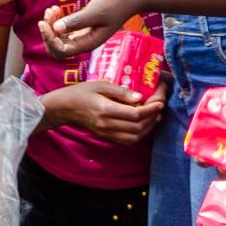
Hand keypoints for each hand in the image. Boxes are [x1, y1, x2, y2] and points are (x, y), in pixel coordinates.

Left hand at [38, 0, 137, 60]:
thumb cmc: (116, 3)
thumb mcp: (96, 12)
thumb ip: (77, 21)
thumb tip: (57, 29)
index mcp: (89, 44)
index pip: (62, 51)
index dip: (50, 39)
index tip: (44, 23)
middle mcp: (84, 42)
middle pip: (57, 48)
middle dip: (49, 34)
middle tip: (48, 16)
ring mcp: (82, 35)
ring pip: (58, 39)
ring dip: (51, 26)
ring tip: (53, 9)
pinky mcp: (81, 27)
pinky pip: (63, 30)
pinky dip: (56, 21)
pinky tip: (56, 9)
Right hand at [44, 80, 165, 144]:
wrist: (65, 107)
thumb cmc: (81, 92)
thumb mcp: (100, 85)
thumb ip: (121, 91)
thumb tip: (140, 97)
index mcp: (105, 110)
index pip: (134, 115)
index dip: (150, 109)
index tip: (160, 102)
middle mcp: (107, 125)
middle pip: (137, 128)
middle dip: (152, 118)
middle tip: (159, 107)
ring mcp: (106, 133)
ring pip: (134, 137)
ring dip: (148, 128)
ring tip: (155, 116)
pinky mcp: (106, 137)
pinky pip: (127, 141)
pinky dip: (139, 135)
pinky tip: (144, 125)